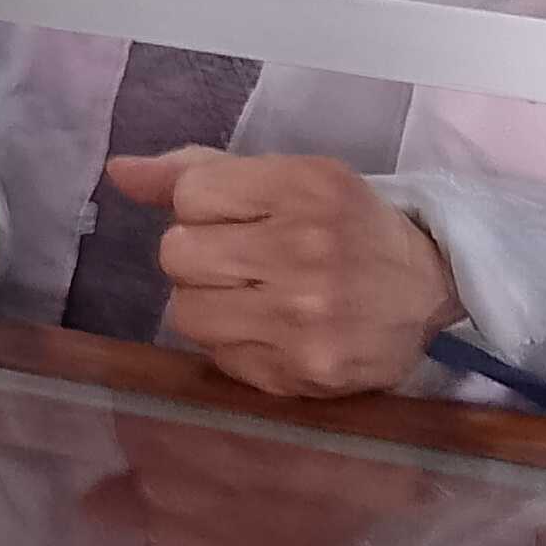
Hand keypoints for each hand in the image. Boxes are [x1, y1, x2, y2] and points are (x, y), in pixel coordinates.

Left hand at [103, 147, 460, 401]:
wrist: (428, 290)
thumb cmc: (346, 225)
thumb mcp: (289, 177)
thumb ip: (199, 170)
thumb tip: (118, 172)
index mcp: (305, 186)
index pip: (190, 194)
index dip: (202, 208)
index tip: (239, 217)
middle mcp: (306, 250)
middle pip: (177, 254)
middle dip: (198, 256)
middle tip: (242, 260)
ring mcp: (304, 319)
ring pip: (185, 312)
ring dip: (207, 303)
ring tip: (252, 295)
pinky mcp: (301, 374)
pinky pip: (217, 357)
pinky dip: (233, 343)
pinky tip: (271, 329)